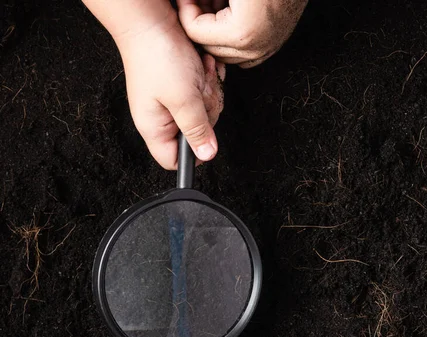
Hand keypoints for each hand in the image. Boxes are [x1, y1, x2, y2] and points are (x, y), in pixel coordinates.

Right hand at [116, 18, 224, 168]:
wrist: (153, 21)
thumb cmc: (158, 56)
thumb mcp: (184, 99)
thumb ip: (197, 130)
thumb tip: (207, 155)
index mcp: (155, 128)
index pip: (175, 160)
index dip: (194, 152)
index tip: (205, 134)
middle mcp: (162, 117)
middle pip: (198, 133)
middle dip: (207, 111)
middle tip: (199, 92)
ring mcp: (172, 100)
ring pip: (205, 111)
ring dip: (209, 90)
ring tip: (199, 74)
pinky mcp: (182, 85)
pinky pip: (205, 91)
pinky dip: (208, 77)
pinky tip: (202, 66)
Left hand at [176, 0, 308, 67]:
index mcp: (242, 33)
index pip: (195, 32)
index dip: (185, 8)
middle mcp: (257, 47)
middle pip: (208, 46)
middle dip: (198, 20)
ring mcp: (268, 47)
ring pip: (225, 51)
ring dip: (213, 29)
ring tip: (212, 2)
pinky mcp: (275, 41)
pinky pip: (245, 52)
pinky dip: (231, 36)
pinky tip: (228, 11)